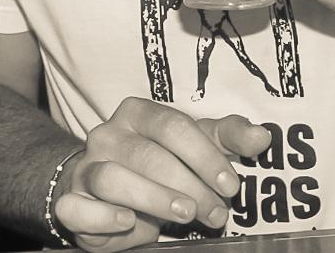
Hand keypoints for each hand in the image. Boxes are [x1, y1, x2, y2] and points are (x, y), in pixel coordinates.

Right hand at [53, 98, 270, 250]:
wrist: (104, 190)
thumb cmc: (158, 163)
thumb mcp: (196, 146)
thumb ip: (228, 138)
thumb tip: (262, 137)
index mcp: (137, 113)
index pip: (172, 125)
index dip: (205, 156)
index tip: (231, 186)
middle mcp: (108, 134)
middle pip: (148, 155)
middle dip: (189, 186)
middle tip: (217, 213)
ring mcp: (86, 167)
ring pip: (113, 178)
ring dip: (155, 199)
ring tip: (185, 215)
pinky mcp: (72, 201)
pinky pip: (78, 206)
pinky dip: (104, 215)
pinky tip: (129, 221)